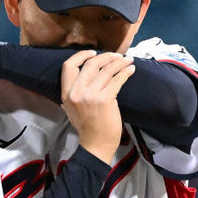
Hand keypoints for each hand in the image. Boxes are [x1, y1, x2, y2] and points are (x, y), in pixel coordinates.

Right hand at [60, 49, 135, 163]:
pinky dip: (125, 72)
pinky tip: (131, 70)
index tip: (94, 53)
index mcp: (66, 92)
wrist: (96, 144)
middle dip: (106, 57)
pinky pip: (117, 80)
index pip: (69, 65)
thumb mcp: (71, 108)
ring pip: (106, 70)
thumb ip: (72, 93)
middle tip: (117, 56)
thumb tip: (78, 76)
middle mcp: (77, 92)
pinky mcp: (106, 100)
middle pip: (91, 64)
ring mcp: (91, 95)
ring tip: (127, 61)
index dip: (82, 55)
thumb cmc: (86, 126)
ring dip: (119, 62)